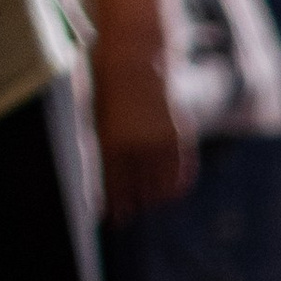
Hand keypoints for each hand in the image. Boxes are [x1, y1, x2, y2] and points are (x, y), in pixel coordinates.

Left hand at [93, 45, 193, 216]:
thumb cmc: (108, 91)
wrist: (132, 61)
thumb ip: (107, 152)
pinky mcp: (176, 133)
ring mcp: (159, 140)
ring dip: (156, 196)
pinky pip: (182, 167)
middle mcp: (137, 146)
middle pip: (139, 188)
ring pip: (162, 182)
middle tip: (132, 213)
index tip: (116, 220)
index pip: (116, 185)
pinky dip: (179, 180)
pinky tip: (174, 190)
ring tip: (152, 203)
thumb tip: (115, 181)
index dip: (116, 205)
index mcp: (113, 144)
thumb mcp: (99, 123)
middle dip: (136, 203)